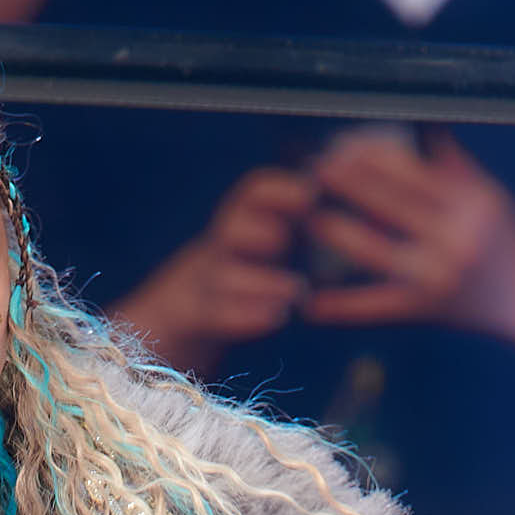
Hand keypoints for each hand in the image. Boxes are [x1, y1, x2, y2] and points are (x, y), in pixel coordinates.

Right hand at [115, 166, 313, 372]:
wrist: (166, 324)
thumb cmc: (233, 280)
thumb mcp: (258, 247)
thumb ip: (297, 229)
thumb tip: (348, 208)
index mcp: (235, 227)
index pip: (253, 195)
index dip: (280, 190)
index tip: (313, 193)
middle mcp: (216, 250)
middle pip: (230, 228)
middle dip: (261, 230)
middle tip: (289, 239)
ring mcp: (200, 287)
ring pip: (223, 276)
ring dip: (261, 282)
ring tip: (297, 291)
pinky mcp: (191, 321)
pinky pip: (213, 315)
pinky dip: (245, 317)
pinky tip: (277, 318)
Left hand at [303, 128, 514, 329]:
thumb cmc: (503, 236)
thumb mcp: (486, 194)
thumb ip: (449, 161)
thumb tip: (418, 117)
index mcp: (470, 204)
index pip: (414, 175)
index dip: (374, 160)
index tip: (341, 146)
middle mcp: (454, 240)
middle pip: (390, 206)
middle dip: (349, 186)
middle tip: (311, 171)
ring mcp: (436, 278)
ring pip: (376, 251)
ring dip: (337, 234)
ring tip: (307, 217)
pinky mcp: (422, 311)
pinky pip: (375, 308)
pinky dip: (341, 308)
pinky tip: (309, 305)